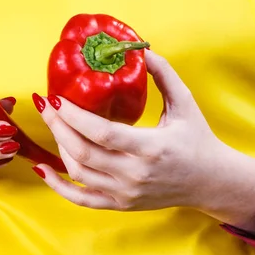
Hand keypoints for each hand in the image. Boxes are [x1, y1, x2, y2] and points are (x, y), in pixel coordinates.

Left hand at [33, 50, 228, 210]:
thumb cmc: (198, 139)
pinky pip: (82, 200)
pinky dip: (58, 186)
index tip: (57, 97)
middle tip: (45, 104)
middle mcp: (135, 174)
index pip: (102, 133)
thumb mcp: (185, 103)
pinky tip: (42, 169)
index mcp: (151, 147)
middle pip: (83, 152)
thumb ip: (164, 74)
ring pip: (79, 172)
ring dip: (59, 147)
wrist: (211, 181)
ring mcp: (126, 193)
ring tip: (54, 123)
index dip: (74, 116)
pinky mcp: (121, 204)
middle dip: (58, 126)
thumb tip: (141, 49)